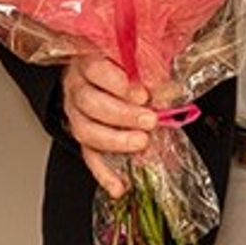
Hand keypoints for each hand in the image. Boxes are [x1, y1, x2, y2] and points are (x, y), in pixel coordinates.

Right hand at [59, 55, 155, 197]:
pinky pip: (89, 156)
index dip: (119, 83)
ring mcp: (76, 114)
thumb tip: (170, 92)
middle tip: (149, 120)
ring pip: (86, 130)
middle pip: (91, 102)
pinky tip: (119, 186)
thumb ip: (150, 71)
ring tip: (141, 143)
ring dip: (115, 140)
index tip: (143, 94)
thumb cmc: (120, 64)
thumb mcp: (135, 59)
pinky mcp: (82, 136)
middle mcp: (78, 87)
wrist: (95, 75)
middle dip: (123, 114)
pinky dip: (104, 174)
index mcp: (89, 61)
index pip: (96, 69)